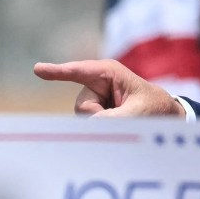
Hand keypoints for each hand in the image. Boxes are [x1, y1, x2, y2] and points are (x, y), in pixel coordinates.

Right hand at [33, 59, 184, 118]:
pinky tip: (118, 123)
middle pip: (84, 107)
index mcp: (109, 73)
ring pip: (85, 120)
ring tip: (126, 118)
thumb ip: (112, 120)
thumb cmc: (153, 108)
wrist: (162, 114)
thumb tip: (87, 127)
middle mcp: (96, 83)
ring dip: (104, 124)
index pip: (79, 72)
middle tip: (128, 115)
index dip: (58, 72)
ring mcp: (93, 98)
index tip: (38, 69)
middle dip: (101, 117)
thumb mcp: (138, 114)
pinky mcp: (92, 111)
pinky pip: (88, 126)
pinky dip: (102, 129)